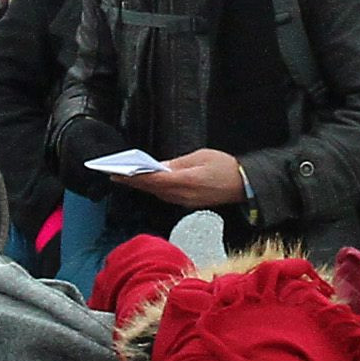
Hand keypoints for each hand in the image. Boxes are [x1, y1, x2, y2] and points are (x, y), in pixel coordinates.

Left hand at [128, 148, 251, 210]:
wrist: (245, 185)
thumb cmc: (225, 167)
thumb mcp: (201, 157)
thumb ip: (178, 163)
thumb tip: (159, 167)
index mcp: (187, 180)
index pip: (155, 180)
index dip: (136, 178)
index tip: (120, 174)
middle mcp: (184, 195)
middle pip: (153, 189)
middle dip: (134, 183)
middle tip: (115, 176)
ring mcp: (187, 202)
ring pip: (159, 195)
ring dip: (143, 187)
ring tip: (127, 178)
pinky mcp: (189, 204)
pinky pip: (168, 197)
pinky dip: (156, 190)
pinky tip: (148, 183)